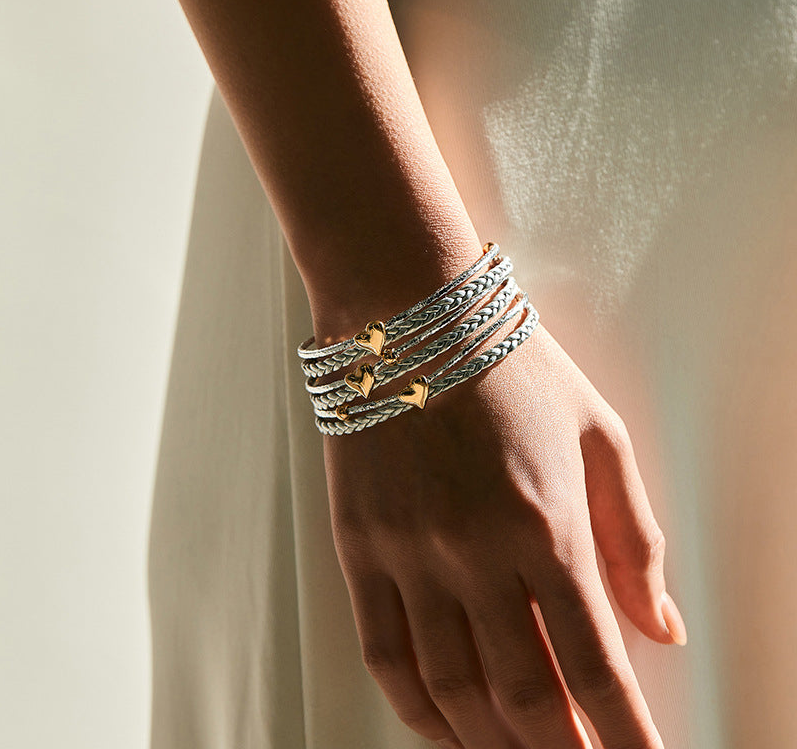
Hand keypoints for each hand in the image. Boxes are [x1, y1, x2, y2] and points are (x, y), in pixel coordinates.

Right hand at [324, 321, 680, 748]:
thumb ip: (634, 535)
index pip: (594, 664)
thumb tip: (662, 629)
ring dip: (490, 743)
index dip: (621, 734)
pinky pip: (383, 652)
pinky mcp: (359, 545)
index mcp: (546, 521)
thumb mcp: (597, 431)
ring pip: (452, 688)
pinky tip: (443, 729)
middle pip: (524, 695)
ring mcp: (408, 551)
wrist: (408, 315)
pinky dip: (415, 708)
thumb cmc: (510, 364)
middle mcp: (474, 550)